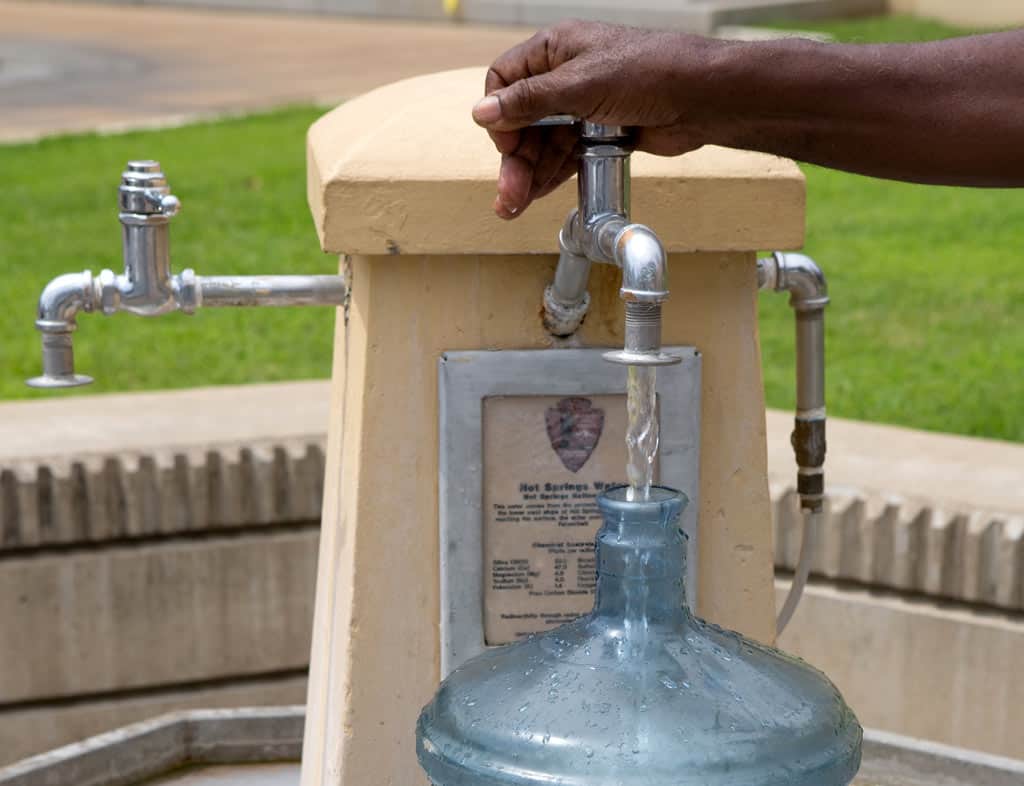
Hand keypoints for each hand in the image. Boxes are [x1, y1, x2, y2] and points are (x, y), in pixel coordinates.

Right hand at [472, 20, 722, 218]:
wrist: (703, 98)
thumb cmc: (649, 72)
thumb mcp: (580, 85)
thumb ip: (529, 101)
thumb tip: (483, 110)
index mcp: (556, 49)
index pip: (506, 80)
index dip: (501, 114)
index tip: (505, 143)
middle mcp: (566, 76)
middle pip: (523, 120)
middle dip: (514, 157)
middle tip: (508, 193)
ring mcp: (584, 106)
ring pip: (544, 143)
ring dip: (529, 174)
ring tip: (514, 205)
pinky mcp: (601, 133)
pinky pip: (566, 156)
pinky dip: (551, 175)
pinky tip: (537, 195)